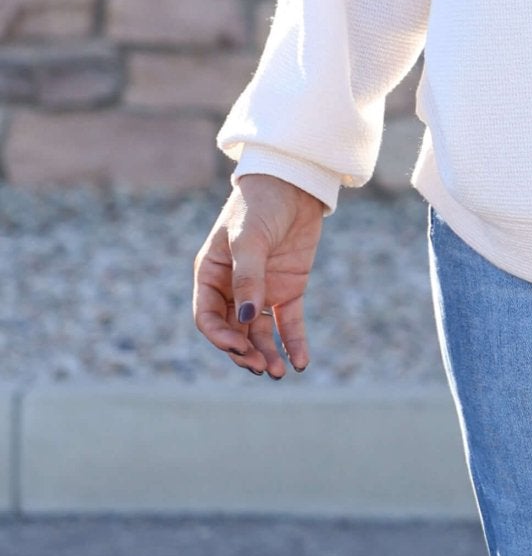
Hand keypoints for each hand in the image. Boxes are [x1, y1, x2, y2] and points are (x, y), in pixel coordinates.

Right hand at [192, 174, 325, 377]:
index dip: (220, 337)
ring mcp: (261, 290)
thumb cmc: (261, 204)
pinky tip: (300, 362)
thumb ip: (248, 277)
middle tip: (263, 368)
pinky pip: (288, 322)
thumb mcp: (250, 239)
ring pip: (260, 332)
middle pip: (234, 331)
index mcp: (212, 274)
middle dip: (245, 352)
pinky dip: (293, 342)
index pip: (207, 317)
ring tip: (279, 373)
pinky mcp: (288, 288)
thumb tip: (247, 319)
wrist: (295, 182)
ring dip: (267, 353)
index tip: (239, 347)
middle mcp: (233, 288)